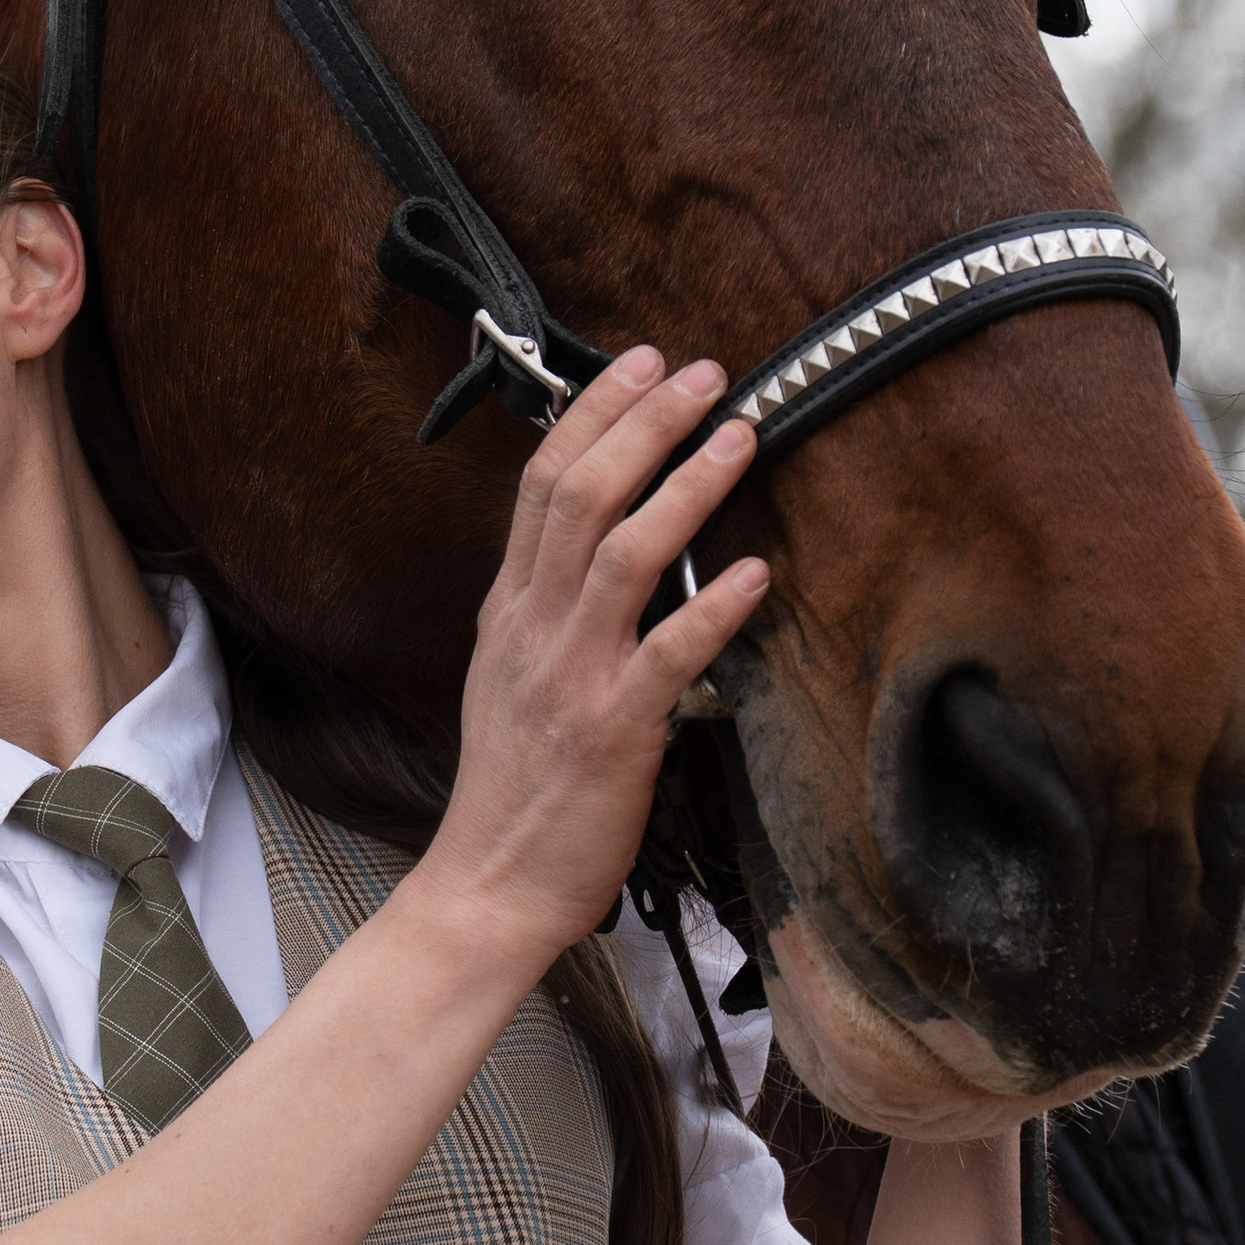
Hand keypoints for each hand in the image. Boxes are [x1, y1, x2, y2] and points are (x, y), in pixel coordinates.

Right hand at [417, 350, 769, 975]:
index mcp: (509, 607)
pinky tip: (755, 571)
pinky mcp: (615, 729)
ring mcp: (572, 674)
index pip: (543, 481)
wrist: (490, 882)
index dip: (595, 412)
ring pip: (625, 553)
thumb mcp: (510, 674)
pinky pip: (670, 654)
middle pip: (581, 494)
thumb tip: (599, 548)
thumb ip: (548, 606)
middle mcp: (535, 626)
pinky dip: (714, 607)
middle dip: (644, 422)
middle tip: (701, 371)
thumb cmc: (514, 785)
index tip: (641, 363)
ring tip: (739, 433)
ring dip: (686, 485)